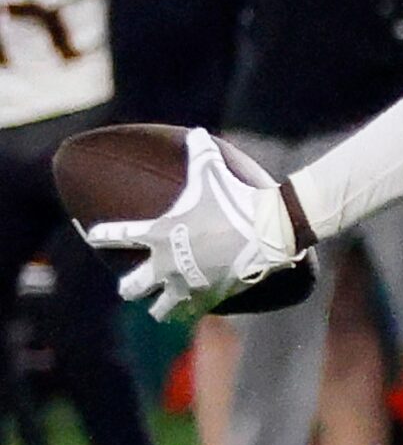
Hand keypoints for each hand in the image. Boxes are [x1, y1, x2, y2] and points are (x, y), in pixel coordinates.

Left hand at [86, 129, 306, 321]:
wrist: (266, 230)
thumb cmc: (236, 199)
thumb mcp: (213, 171)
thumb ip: (201, 153)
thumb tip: (199, 133)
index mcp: (157, 233)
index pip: (114, 236)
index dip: (100, 236)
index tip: (93, 237)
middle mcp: (165, 263)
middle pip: (132, 286)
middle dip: (129, 287)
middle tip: (132, 286)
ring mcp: (187, 283)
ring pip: (159, 309)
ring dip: (158, 308)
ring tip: (160, 309)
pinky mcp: (210, 297)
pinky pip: (192, 312)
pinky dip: (191, 311)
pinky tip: (192, 311)